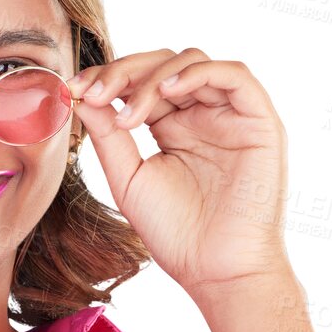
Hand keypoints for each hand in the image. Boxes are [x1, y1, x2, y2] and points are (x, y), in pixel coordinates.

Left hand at [69, 48, 292, 296]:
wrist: (216, 270)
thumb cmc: (175, 233)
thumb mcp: (129, 178)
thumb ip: (108, 135)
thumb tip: (80, 95)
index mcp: (171, 127)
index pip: (138, 83)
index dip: (105, 78)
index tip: (72, 90)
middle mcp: (201, 114)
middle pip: (161, 64)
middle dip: (122, 72)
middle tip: (94, 94)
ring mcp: (230, 115)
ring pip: (192, 62)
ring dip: (152, 76)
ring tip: (128, 112)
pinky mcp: (259, 121)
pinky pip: (234, 75)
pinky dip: (197, 73)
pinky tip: (168, 91)